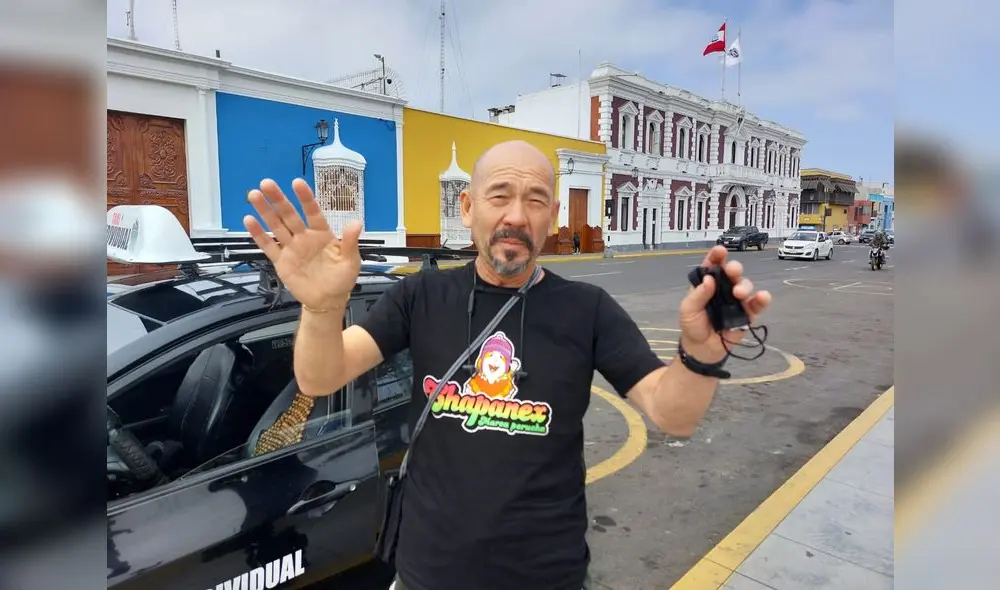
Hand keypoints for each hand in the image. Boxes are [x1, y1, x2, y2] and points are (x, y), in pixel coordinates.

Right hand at [243, 178, 362, 310]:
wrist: (327, 301)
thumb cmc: (341, 279)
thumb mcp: (351, 261)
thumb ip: (351, 242)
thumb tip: (357, 222)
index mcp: (322, 234)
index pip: (313, 212)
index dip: (305, 198)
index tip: (296, 183)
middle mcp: (304, 237)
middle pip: (289, 215)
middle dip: (278, 199)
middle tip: (266, 183)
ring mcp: (291, 248)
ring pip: (276, 226)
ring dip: (265, 211)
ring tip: (254, 195)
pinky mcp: (281, 261)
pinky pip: (268, 246)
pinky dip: (258, 235)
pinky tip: (249, 220)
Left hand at [677, 246, 771, 363]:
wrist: (702, 349)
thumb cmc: (693, 325)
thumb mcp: (688, 310)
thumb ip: (698, 295)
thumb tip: (709, 279)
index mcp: (707, 284)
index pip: (713, 266)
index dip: (717, 256)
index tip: (720, 250)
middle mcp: (724, 288)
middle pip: (732, 273)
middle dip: (734, 268)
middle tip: (732, 271)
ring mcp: (737, 300)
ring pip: (746, 285)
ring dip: (744, 286)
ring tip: (738, 294)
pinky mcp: (748, 314)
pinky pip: (758, 304)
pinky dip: (762, 299)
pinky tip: (762, 296)